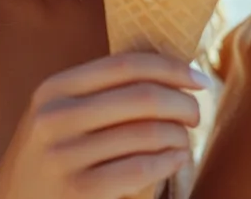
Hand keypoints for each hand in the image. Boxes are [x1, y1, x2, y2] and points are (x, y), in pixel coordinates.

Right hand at [0, 52, 208, 198]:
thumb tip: (171, 69)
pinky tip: (175, 160)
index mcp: (55, 88)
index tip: (199, 79)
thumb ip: (101, 90)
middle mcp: (55, 117)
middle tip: (196, 115)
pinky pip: (140, 170)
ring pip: (147, 134)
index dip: (171, 68)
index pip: (125, 65)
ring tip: (184, 140)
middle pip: (142, 98)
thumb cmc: (51, 152)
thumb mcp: (60, 111)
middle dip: (182, 104)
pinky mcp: (76, 190)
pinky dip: (168, 162)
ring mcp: (63, 156)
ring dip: (179, 136)